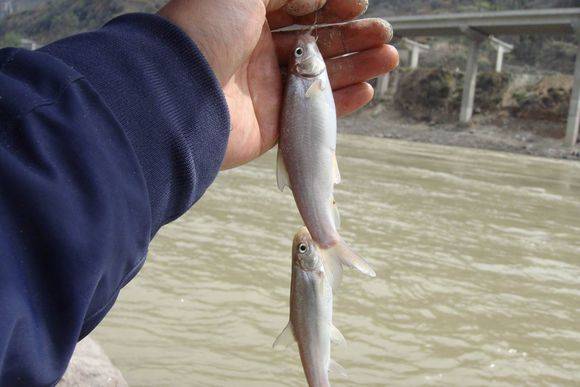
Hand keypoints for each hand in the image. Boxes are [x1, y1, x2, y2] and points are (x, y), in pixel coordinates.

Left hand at [159, 0, 398, 168]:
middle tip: (384, 35)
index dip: (331, 4)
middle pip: (314, 42)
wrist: (177, 94)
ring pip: (319, 77)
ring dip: (356, 65)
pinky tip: (367, 89)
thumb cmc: (205, 31)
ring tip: (388, 57)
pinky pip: (313, 112)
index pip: (299, 7)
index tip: (359, 2)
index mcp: (246, 17)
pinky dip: (341, 102)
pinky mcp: (270, 125)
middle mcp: (256, 51)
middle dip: (352, 35)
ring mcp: (264, 89)